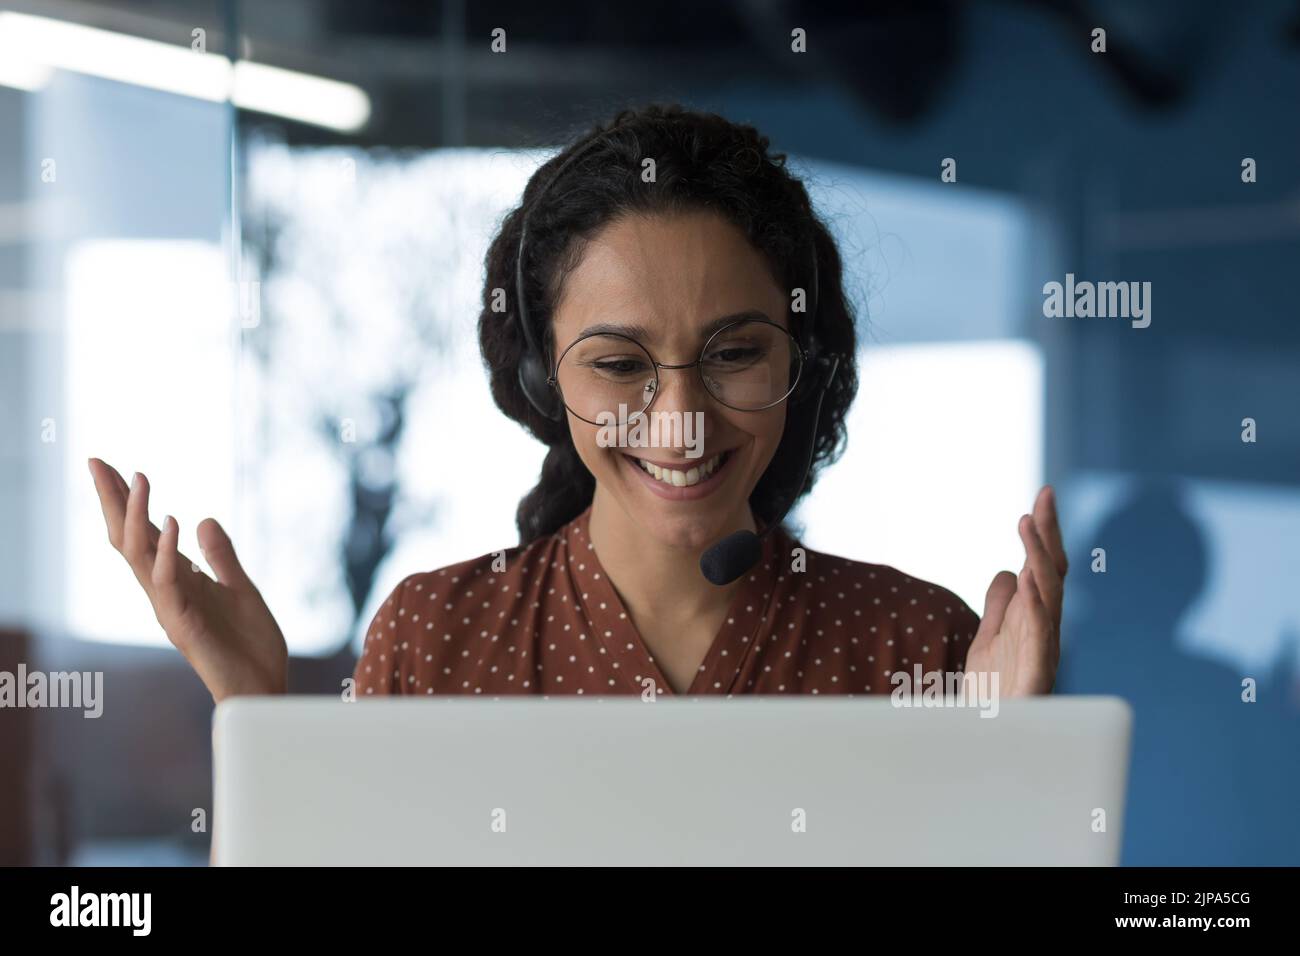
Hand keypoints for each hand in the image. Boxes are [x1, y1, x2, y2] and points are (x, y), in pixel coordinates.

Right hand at [89, 458, 287, 702]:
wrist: (263, 686)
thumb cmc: (250, 646)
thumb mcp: (241, 588)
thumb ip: (222, 557)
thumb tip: (204, 519)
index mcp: (179, 581)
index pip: (144, 534)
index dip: (129, 502)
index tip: (115, 466)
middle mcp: (166, 592)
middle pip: (128, 538)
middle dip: (113, 500)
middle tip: (95, 461)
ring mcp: (170, 608)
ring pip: (139, 556)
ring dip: (138, 516)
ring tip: (138, 478)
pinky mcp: (183, 625)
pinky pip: (168, 584)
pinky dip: (166, 553)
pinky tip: (171, 524)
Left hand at [964, 485, 1066, 696]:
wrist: (991, 740)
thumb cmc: (996, 693)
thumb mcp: (989, 640)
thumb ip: (999, 607)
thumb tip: (1008, 573)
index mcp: (1032, 617)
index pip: (1041, 566)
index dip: (1042, 533)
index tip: (1041, 496)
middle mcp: (1043, 629)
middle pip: (1050, 573)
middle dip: (1048, 533)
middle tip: (1044, 494)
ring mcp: (1042, 650)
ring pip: (1048, 597)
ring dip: (1038, 558)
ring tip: (1028, 524)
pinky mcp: (1036, 674)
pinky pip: (1041, 636)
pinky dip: (1036, 606)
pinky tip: (1027, 579)